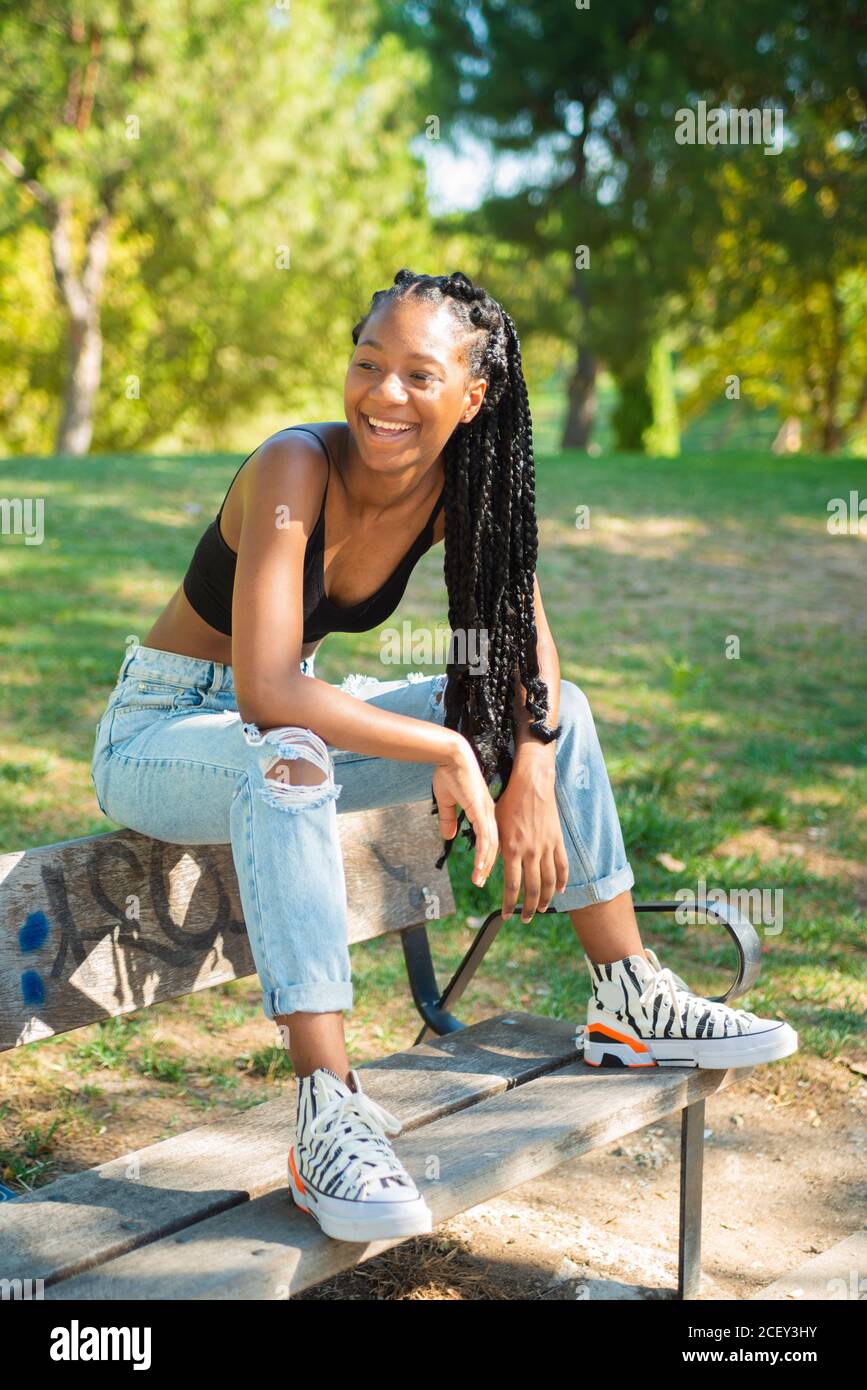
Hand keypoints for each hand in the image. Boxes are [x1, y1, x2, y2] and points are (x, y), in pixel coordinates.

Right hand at [432, 738, 498, 887]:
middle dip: (487, 866)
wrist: (451, 755)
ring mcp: (486, 812)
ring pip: (490, 845)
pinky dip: (483, 854)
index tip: (480, 871)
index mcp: (484, 810)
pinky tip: (480, 867)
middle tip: (481, 882)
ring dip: (485, 864)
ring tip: (479, 880)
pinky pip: (485, 837)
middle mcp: (489, 813)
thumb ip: (449, 819)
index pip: (489, 839)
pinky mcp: (480, 810)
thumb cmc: (449, 772)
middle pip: (493, 846)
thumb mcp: (447, 801)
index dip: (485, 856)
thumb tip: (448, 836)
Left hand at [495, 761, 568, 921]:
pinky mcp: (557, 840)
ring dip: (545, 899)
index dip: (509, 904)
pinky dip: (562, 881)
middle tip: (525, 918)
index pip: (512, 886)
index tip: (505, 915)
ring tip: (541, 909)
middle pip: (532, 889)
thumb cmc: (508, 802)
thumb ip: (494, 850)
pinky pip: (562, 866)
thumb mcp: (495, 826)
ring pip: (549, 881)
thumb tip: (486, 870)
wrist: (531, 784)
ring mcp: (546, 847)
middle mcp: (530, 852)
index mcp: (512, 849)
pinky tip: (559, 891)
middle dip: (528, 908)